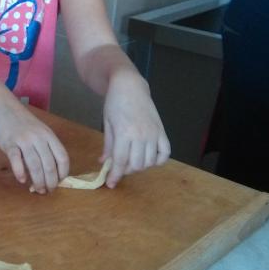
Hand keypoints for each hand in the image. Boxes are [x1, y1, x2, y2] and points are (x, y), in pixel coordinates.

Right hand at [0, 103, 68, 193]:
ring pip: (35, 166)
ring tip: (37, 190)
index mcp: (49, 136)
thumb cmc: (23, 123)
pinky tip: (22, 180)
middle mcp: (39, 138)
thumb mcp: (39, 131)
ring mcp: (24, 140)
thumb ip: (45, 148)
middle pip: (49, 165)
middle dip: (50, 182)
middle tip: (48, 191)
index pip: (62, 157)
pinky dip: (20, 172)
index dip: (63, 173)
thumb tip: (49, 173)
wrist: (3, 108)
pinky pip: (16, 160)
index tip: (59, 181)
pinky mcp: (9, 143)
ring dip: (38, 182)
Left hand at [100, 72, 170, 187]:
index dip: (115, 175)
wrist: (129, 85)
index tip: (110, 184)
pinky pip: (165, 152)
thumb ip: (108, 145)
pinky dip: (158, 160)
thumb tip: (104, 162)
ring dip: (140, 166)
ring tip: (131, 161)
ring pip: (150, 162)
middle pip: (136, 165)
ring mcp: (153, 133)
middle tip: (119, 167)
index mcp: (124, 134)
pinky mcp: (162, 131)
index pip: (120, 162)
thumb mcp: (107, 123)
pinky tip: (149, 158)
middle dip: (126, 170)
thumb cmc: (114, 103)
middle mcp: (141, 136)